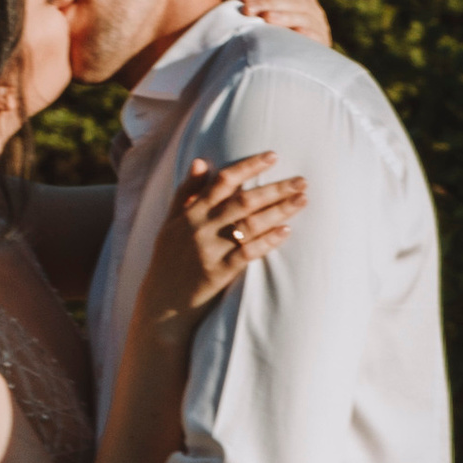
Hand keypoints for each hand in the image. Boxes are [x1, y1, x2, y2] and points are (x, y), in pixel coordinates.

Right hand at [137, 150, 305, 333]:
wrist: (161, 305)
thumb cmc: (167, 261)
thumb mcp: (171, 223)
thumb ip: (186, 192)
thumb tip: (201, 161)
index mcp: (190, 213)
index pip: (223, 181)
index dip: (249, 166)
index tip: (273, 156)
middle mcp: (200, 228)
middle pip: (243, 201)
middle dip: (275, 188)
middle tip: (301, 180)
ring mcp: (210, 250)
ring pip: (249, 224)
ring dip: (278, 211)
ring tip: (301, 201)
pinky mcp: (218, 273)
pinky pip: (247, 252)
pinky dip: (268, 241)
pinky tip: (286, 231)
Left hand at [241, 0, 328, 44]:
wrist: (288, 64)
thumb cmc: (268, 34)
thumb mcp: (262, 15)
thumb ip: (253, 5)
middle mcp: (311, 6)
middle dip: (268, 2)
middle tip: (247, 9)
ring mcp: (318, 24)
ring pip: (304, 15)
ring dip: (284, 16)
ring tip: (266, 17)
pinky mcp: (321, 43)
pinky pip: (315, 36)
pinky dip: (304, 33)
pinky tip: (292, 33)